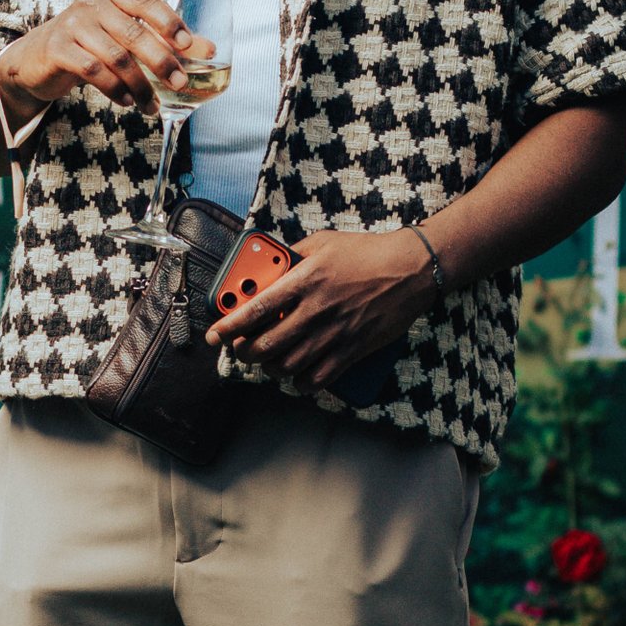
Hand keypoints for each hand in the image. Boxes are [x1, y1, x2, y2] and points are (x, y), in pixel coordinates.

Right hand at [1, 0, 205, 117]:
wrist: (38, 57)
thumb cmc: (90, 44)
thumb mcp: (124, 36)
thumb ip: (164, 40)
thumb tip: (210, 50)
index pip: (146, 1)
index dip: (169, 22)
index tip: (188, 46)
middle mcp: (91, 3)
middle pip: (134, 33)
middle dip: (161, 61)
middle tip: (180, 84)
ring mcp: (72, 24)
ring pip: (115, 57)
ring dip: (138, 85)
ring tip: (150, 104)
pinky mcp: (57, 48)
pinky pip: (92, 71)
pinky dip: (114, 89)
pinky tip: (126, 101)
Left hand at [205, 228, 437, 389]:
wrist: (411, 269)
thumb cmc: (366, 252)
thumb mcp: (323, 242)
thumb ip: (293, 255)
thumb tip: (270, 267)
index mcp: (304, 281)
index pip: (255, 310)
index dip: (229, 326)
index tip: (214, 335)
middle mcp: (315, 311)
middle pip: (266, 345)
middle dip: (245, 352)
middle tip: (240, 349)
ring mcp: (334, 334)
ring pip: (287, 365)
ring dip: (270, 368)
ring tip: (267, 361)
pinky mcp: (353, 350)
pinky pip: (318, 378)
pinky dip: (301, 383)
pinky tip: (296, 376)